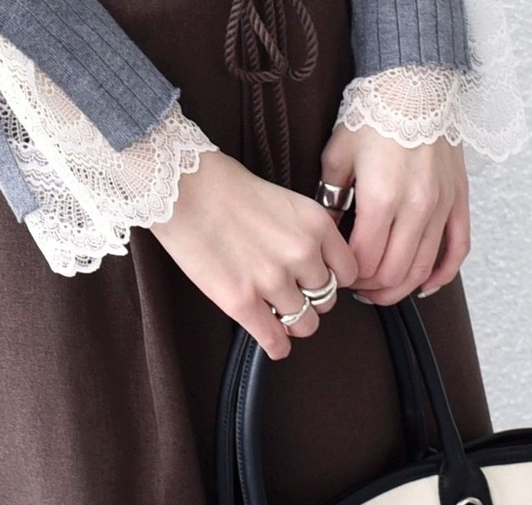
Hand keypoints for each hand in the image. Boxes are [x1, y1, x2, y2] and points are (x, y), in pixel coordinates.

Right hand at [148, 150, 359, 359]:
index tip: (316, 278)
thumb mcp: (284, 199)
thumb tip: (317, 265)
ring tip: (275, 311)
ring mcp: (272, 279)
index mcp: (315, 223)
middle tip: (289, 292)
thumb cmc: (226, 186)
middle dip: (309, 298)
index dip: (331, 277)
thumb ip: (307, 232)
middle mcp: (301, 253)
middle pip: (327, 300)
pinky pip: (275, 342)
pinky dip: (275, 345)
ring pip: (305, 324)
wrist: (182, 186)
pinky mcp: (241, 301)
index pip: (348, 271)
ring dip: (291, 321)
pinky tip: (270, 337)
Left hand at [318, 121, 470, 304]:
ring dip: (401, 287)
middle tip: (356, 287)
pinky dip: (442, 274)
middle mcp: (416, 208)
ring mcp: (442, 206)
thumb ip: (330, 197)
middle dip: (371, 287)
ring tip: (381, 289)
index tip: (336, 272)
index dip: (347, 274)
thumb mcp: (338, 154)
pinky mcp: (458, 200)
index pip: (365, 259)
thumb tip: (326, 230)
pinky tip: (425, 284)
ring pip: (424, 268)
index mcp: (381, 198)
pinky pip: (457, 249)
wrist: (414, 86)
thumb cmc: (375, 114)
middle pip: (395, 271)